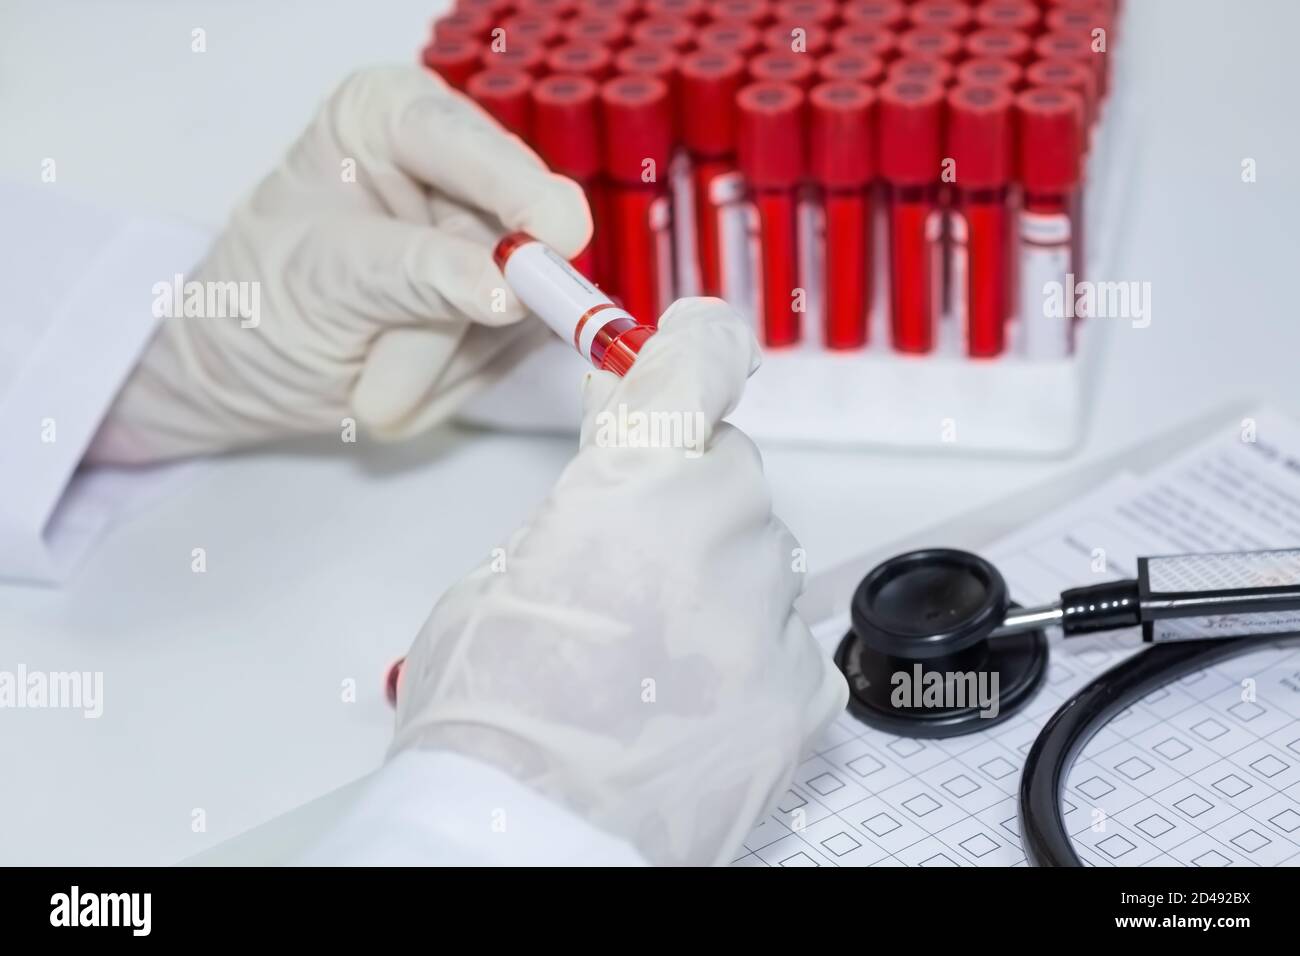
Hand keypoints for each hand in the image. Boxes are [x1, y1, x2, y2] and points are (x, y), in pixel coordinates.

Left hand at [89, 65, 589, 462]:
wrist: (251, 369)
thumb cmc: (261, 300)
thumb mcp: (321, 280)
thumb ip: (416, 276)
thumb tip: (510, 291)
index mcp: (392, 118)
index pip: (469, 145)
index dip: (516, 190)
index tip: (556, 235)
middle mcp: (455, 168)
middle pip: (509, 240)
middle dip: (444, 325)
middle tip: (372, 391)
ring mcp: (493, 240)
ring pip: (520, 307)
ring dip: (442, 365)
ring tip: (369, 376)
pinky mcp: (514, 302)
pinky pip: (516, 351)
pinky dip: (455, 383)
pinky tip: (401, 375)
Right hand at [389, 298, 847, 865]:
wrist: (524, 842)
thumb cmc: (488, 724)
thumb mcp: (497, 578)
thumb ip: (577, 513)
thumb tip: (613, 495)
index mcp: (632, 487)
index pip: (696, 365)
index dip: (697, 341)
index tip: (699, 335)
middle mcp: (719, 536)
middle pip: (732, 468)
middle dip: (688, 490)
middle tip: (632, 550)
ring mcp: (768, 619)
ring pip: (761, 554)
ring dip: (716, 575)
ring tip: (647, 647)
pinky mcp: (800, 694)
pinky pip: (784, 635)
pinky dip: (745, 648)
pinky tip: (687, 693)